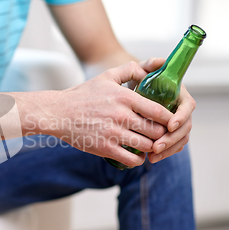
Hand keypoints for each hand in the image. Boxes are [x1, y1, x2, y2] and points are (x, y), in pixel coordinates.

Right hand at [44, 61, 171, 167]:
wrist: (59, 112)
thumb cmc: (83, 94)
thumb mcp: (106, 76)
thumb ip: (130, 70)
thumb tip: (150, 69)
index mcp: (125, 97)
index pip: (159, 111)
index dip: (169, 119)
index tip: (169, 122)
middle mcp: (121, 116)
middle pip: (156, 131)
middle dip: (161, 135)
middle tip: (160, 135)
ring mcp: (113, 133)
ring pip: (147, 146)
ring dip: (151, 148)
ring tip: (150, 145)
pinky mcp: (105, 148)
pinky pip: (131, 160)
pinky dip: (138, 160)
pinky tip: (136, 155)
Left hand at [136, 58, 195, 162]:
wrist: (129, 94)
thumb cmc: (137, 81)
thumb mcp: (140, 71)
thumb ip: (148, 65)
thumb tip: (160, 61)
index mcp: (179, 94)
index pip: (188, 106)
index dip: (181, 116)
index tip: (170, 125)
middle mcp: (180, 110)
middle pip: (185, 127)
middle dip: (172, 138)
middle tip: (156, 146)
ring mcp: (176, 123)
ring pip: (180, 139)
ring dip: (168, 149)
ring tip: (152, 156)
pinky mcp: (169, 134)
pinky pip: (173, 146)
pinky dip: (165, 153)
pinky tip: (151, 158)